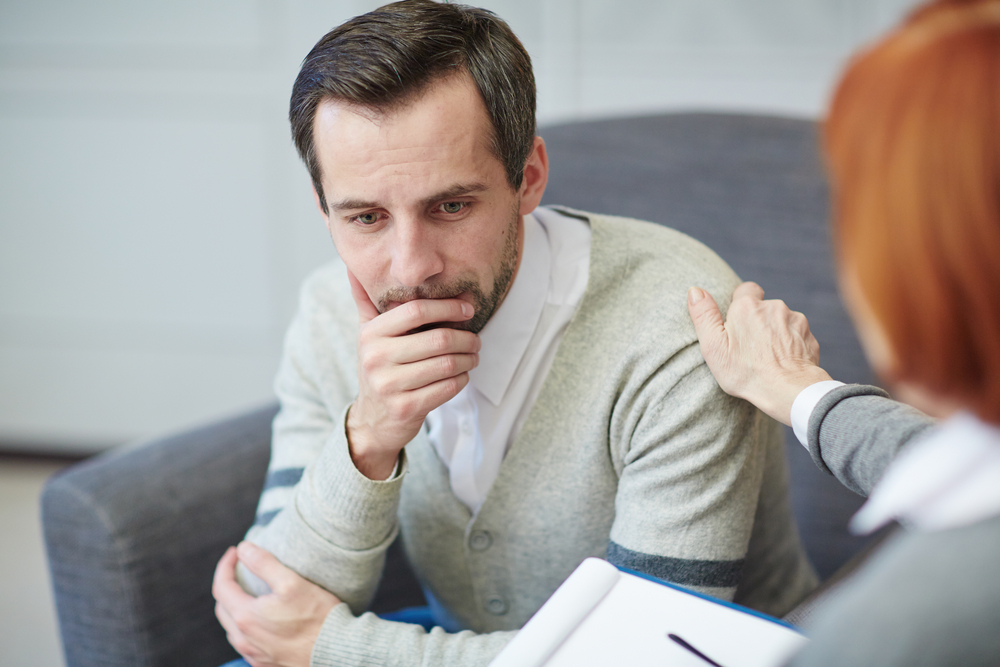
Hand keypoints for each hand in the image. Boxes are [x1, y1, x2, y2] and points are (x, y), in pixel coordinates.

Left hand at [213, 542, 339, 666]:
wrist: (337, 652)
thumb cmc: (318, 618)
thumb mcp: (292, 582)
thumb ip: (264, 563)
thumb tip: (244, 549)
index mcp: (246, 617)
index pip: (221, 587)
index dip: (225, 565)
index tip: (236, 552)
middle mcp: (245, 640)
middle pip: (222, 608)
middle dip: (227, 585)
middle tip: (239, 569)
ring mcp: (254, 655)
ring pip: (232, 628)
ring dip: (234, 607)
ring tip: (248, 593)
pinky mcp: (265, 664)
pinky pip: (246, 643)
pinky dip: (245, 626)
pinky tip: (260, 620)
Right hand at [346, 269, 480, 479]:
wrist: (373, 420)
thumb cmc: (379, 368)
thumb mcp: (368, 334)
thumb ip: (367, 301)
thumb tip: (354, 267)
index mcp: (370, 334)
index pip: (416, 310)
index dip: (448, 306)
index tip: (468, 308)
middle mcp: (376, 358)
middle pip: (438, 339)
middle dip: (466, 337)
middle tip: (476, 338)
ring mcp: (389, 385)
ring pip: (447, 364)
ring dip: (468, 359)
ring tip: (473, 355)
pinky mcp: (406, 408)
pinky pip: (447, 388)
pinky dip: (462, 379)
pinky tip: (462, 375)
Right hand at [687, 281, 832, 424]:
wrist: (788, 390)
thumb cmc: (746, 372)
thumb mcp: (714, 347)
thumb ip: (703, 315)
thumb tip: (694, 291)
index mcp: (747, 307)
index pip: (746, 289)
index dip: (741, 303)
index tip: (738, 322)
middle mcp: (774, 307)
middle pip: (764, 307)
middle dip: (758, 320)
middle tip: (750, 346)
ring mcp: (795, 320)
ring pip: (781, 321)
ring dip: (775, 332)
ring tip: (767, 356)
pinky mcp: (808, 336)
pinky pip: (796, 335)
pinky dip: (790, 344)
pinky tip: (783, 361)